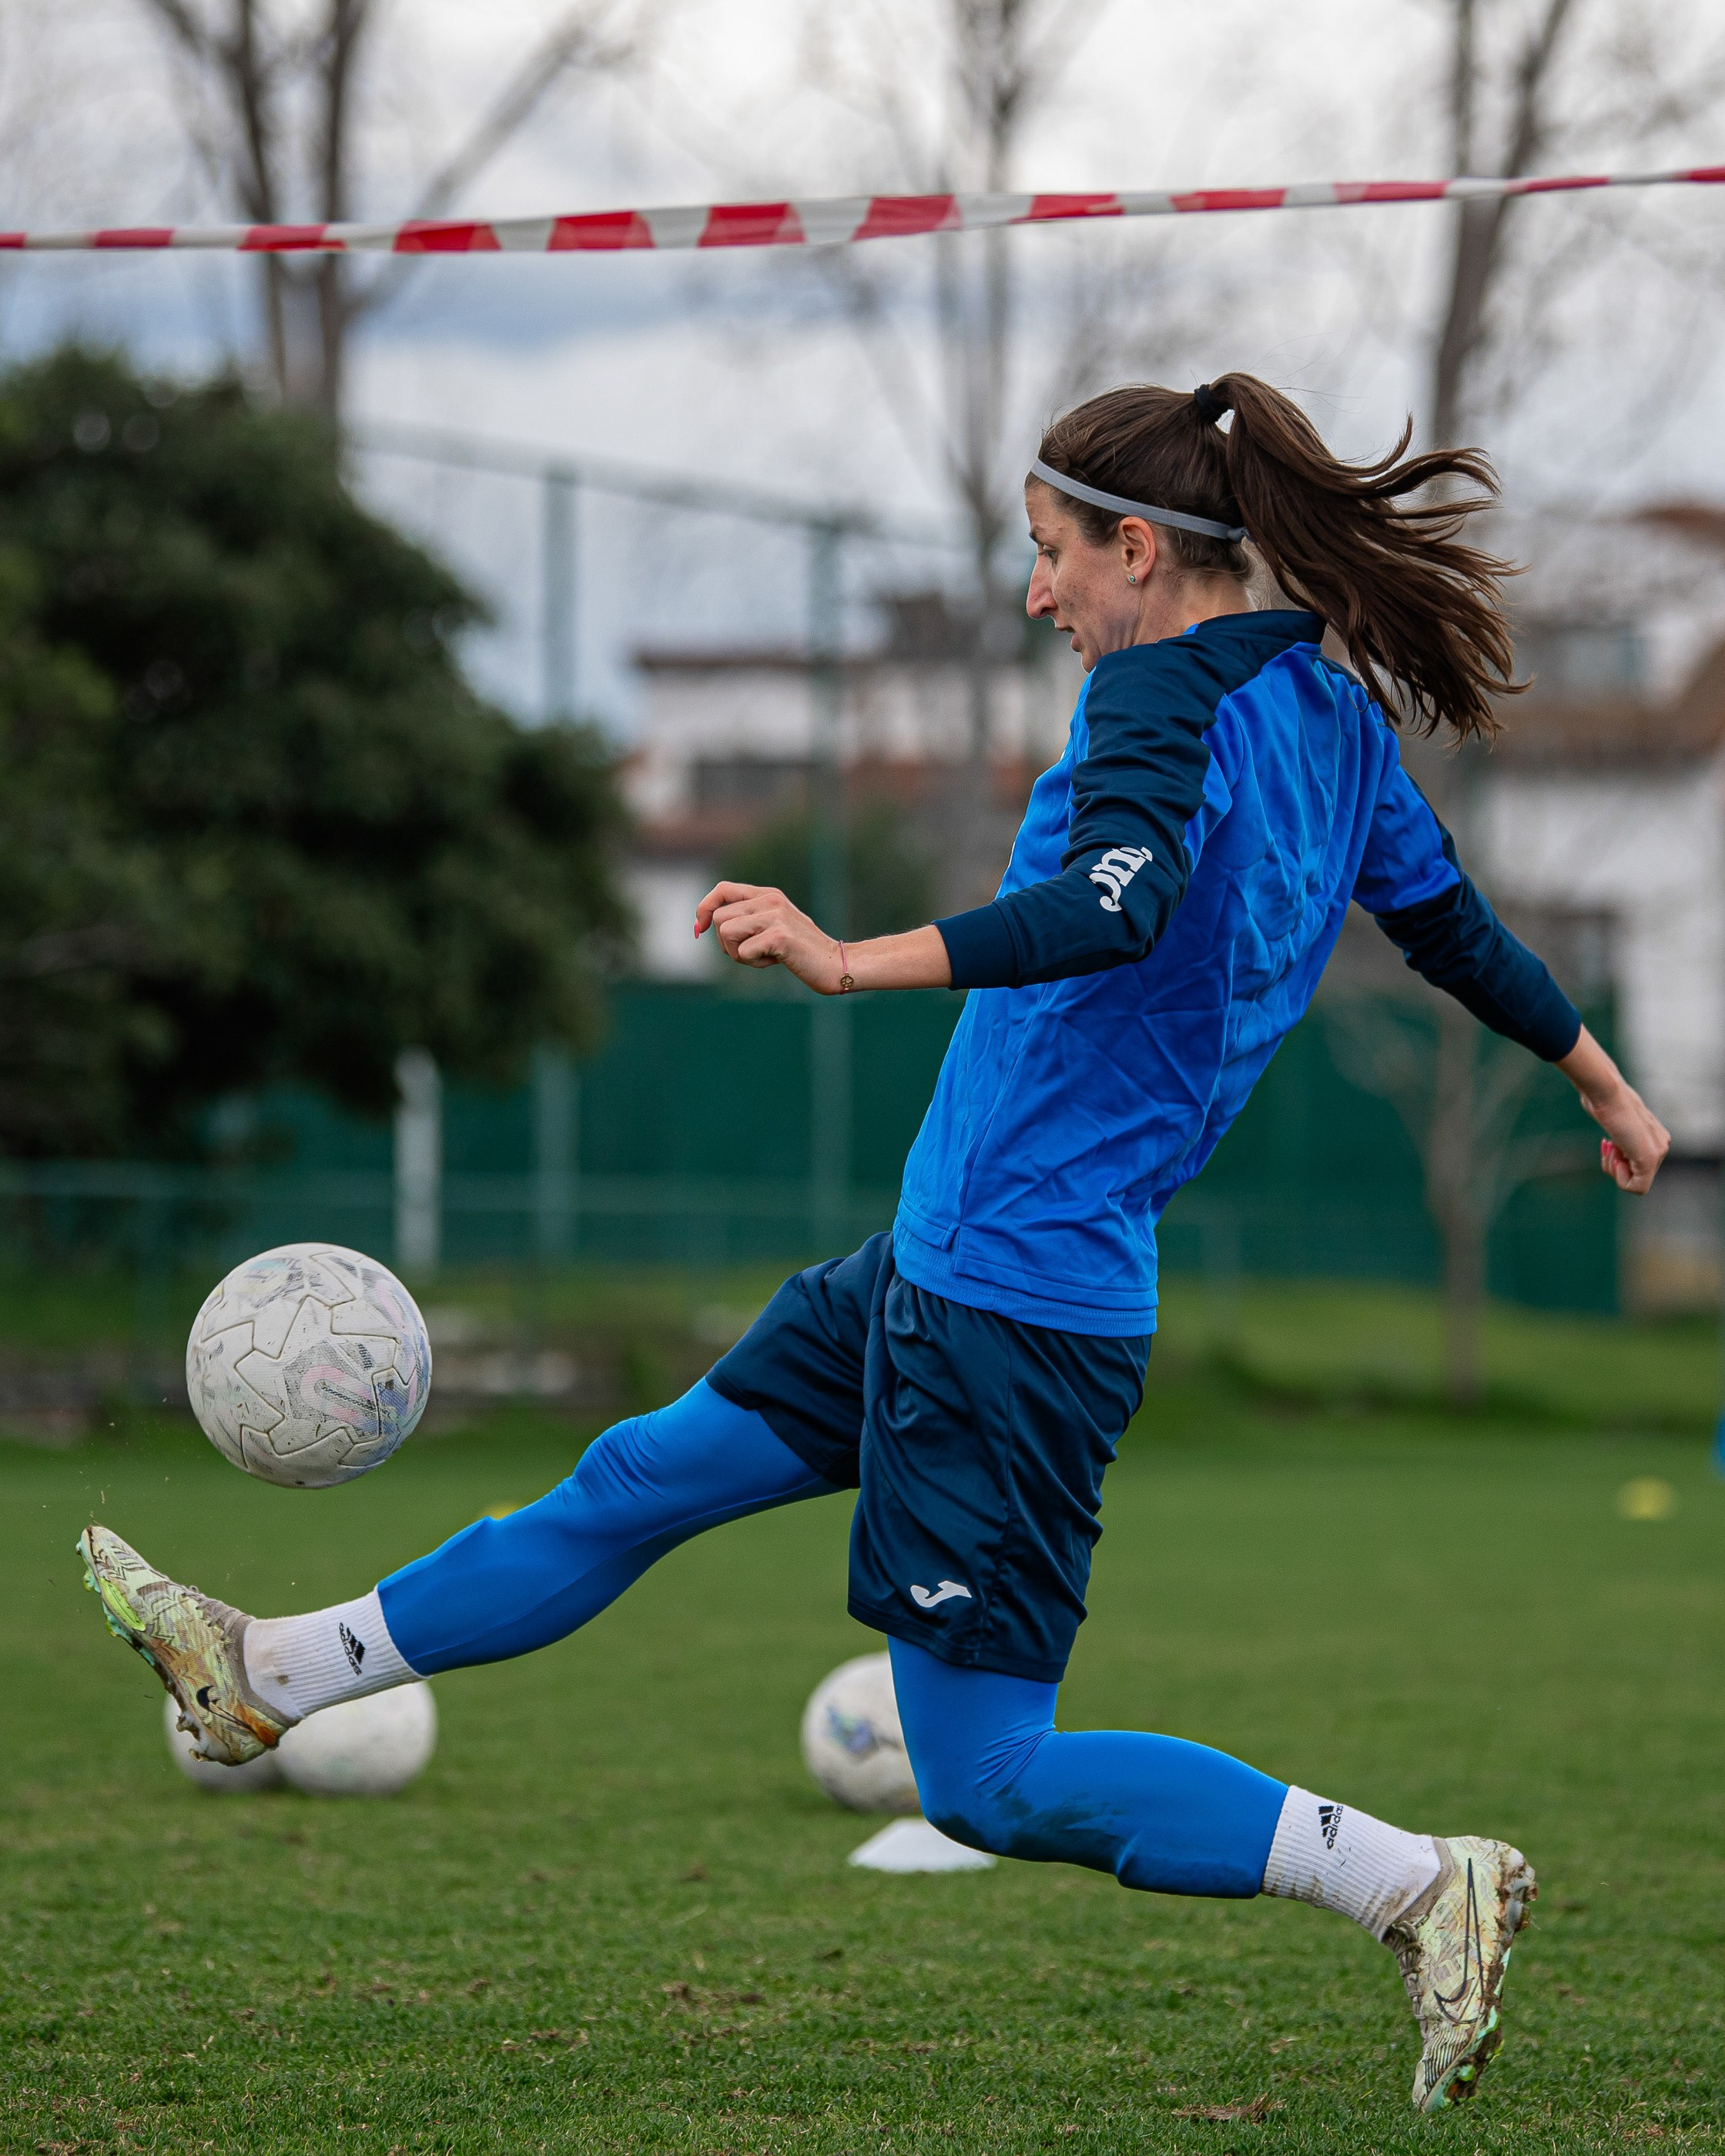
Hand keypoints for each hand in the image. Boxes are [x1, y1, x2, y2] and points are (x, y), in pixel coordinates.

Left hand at [694, 880, 843, 993]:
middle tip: (751, 954)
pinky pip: (744, 951)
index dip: (704, 908)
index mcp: (768, 894)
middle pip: (720, 919)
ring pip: (726, 933)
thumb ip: (747, 920)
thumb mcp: (773, 927)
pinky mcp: (779, 936)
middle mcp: (770, 899)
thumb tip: (705, 924)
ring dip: (739, 954)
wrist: (834, 964)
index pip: (722, 889)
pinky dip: (755, 963)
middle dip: (726, 944)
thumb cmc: (801, 951)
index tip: (701, 928)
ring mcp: (776, 916)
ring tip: (764, 957)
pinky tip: (777, 961)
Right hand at [1558, 1027, 1668, 1194]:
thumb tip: (1579, 1064)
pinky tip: (1614, 1153)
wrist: (1605, 1090)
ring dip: (1613, 1168)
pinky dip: (1618, 1177)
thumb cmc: (1600, 1093)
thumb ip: (1609, 1113)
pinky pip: (1636, 1187)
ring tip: (1609, 1144)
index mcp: (1655, 1134)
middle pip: (1635, 1173)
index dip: (1616, 1159)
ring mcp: (1658, 1152)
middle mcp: (1662, 1143)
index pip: (1637, 1163)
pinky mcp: (1649, 1160)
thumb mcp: (1605, 1106)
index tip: (1606, 1142)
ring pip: (1634, 1182)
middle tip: (1607, 1143)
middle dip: (1614, 1164)